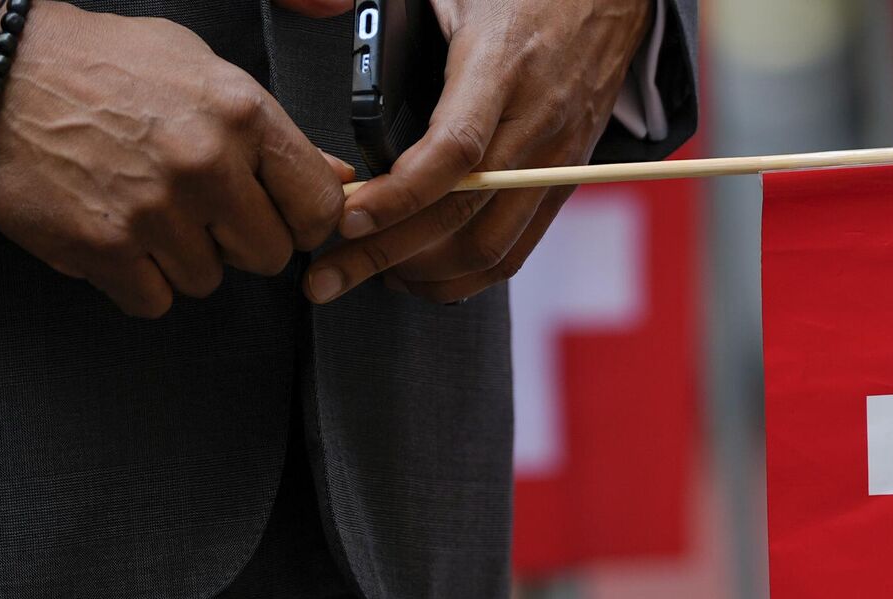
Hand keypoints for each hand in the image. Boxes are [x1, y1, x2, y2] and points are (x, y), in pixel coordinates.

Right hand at [0, 1, 352, 317]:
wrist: (2, 74)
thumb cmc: (102, 65)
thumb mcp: (201, 71)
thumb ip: (269, 131)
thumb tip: (335, 175)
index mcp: (241, 114)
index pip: (318, 205)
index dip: (303, 221)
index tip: (281, 219)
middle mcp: (205, 164)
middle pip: (266, 255)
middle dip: (238, 242)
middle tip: (200, 213)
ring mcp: (155, 211)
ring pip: (206, 280)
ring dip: (180, 259)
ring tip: (144, 209)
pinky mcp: (106, 248)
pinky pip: (153, 301)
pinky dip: (136, 281)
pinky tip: (117, 235)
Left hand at [304, 0, 653, 304]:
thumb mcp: (453, 0)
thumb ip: (403, 47)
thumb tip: (355, 105)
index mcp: (503, 67)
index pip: (454, 151)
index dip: (398, 196)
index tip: (348, 220)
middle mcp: (537, 123)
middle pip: (460, 215)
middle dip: (384, 255)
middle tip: (327, 277)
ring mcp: (557, 161)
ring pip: (490, 247)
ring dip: (423, 274)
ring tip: (369, 276)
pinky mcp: (565, 182)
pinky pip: (516, 248)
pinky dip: (466, 275)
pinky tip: (423, 274)